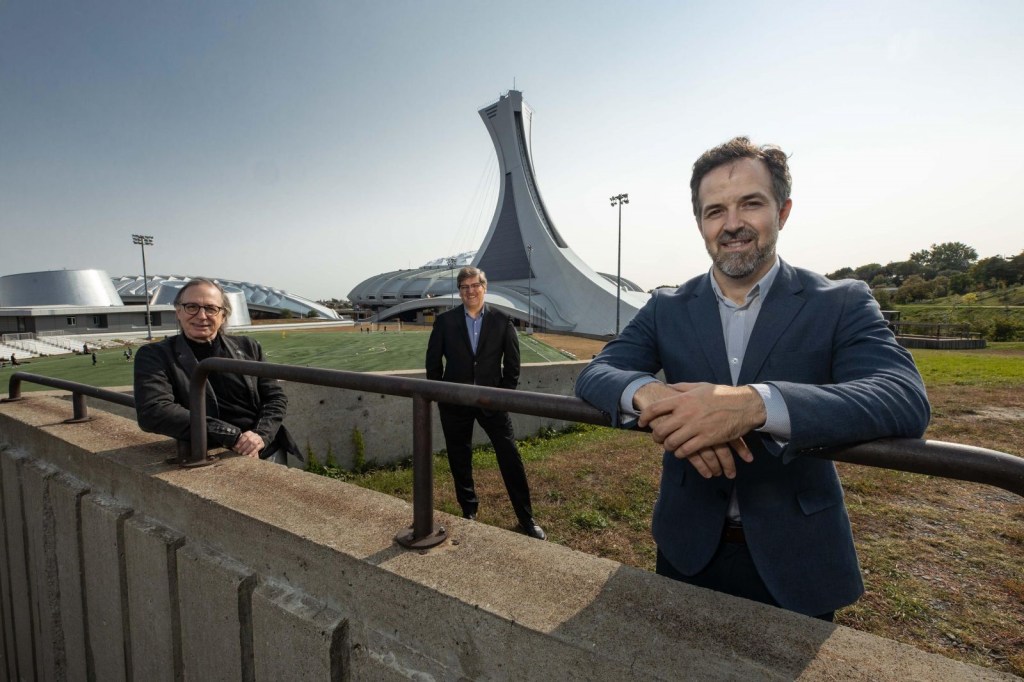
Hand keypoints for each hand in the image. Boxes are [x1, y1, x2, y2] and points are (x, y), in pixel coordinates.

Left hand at [232, 430, 264, 457]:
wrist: (257, 441)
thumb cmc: (247, 442)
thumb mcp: (243, 440)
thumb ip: (238, 442)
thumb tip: (233, 447)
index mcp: (249, 433)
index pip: (245, 436)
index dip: (240, 442)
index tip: (236, 447)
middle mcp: (255, 435)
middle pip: (250, 440)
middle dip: (243, 447)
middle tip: (239, 452)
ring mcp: (259, 439)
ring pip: (254, 444)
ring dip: (248, 449)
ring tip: (243, 454)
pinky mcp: (262, 444)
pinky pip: (257, 448)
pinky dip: (253, 452)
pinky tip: (249, 456)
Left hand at [635, 382, 765, 478]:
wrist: (744, 405)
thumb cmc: (722, 394)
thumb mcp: (700, 386)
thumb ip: (682, 388)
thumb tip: (667, 386)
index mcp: (683, 400)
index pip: (655, 409)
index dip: (644, 417)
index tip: (642, 422)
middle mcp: (686, 414)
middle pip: (660, 430)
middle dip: (656, 437)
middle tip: (657, 438)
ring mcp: (695, 427)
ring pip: (671, 443)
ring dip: (668, 447)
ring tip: (670, 446)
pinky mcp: (706, 439)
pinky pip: (686, 451)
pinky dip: (681, 453)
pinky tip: (682, 452)